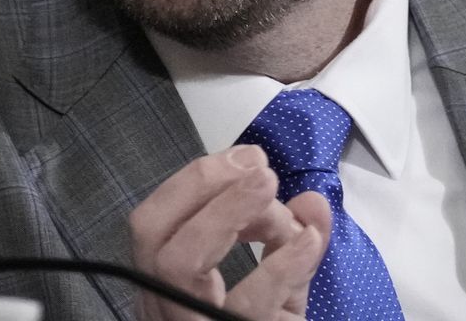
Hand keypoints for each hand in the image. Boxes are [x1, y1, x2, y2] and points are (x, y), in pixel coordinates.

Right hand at [128, 145, 331, 319]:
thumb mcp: (275, 298)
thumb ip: (290, 247)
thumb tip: (313, 201)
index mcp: (165, 290)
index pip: (152, 224)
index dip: (194, 183)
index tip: (246, 159)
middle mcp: (165, 311)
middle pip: (154, 235)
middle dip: (203, 188)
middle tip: (259, 170)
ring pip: (181, 264)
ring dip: (229, 215)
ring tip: (279, 197)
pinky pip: (247, 306)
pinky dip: (279, 265)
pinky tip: (309, 243)